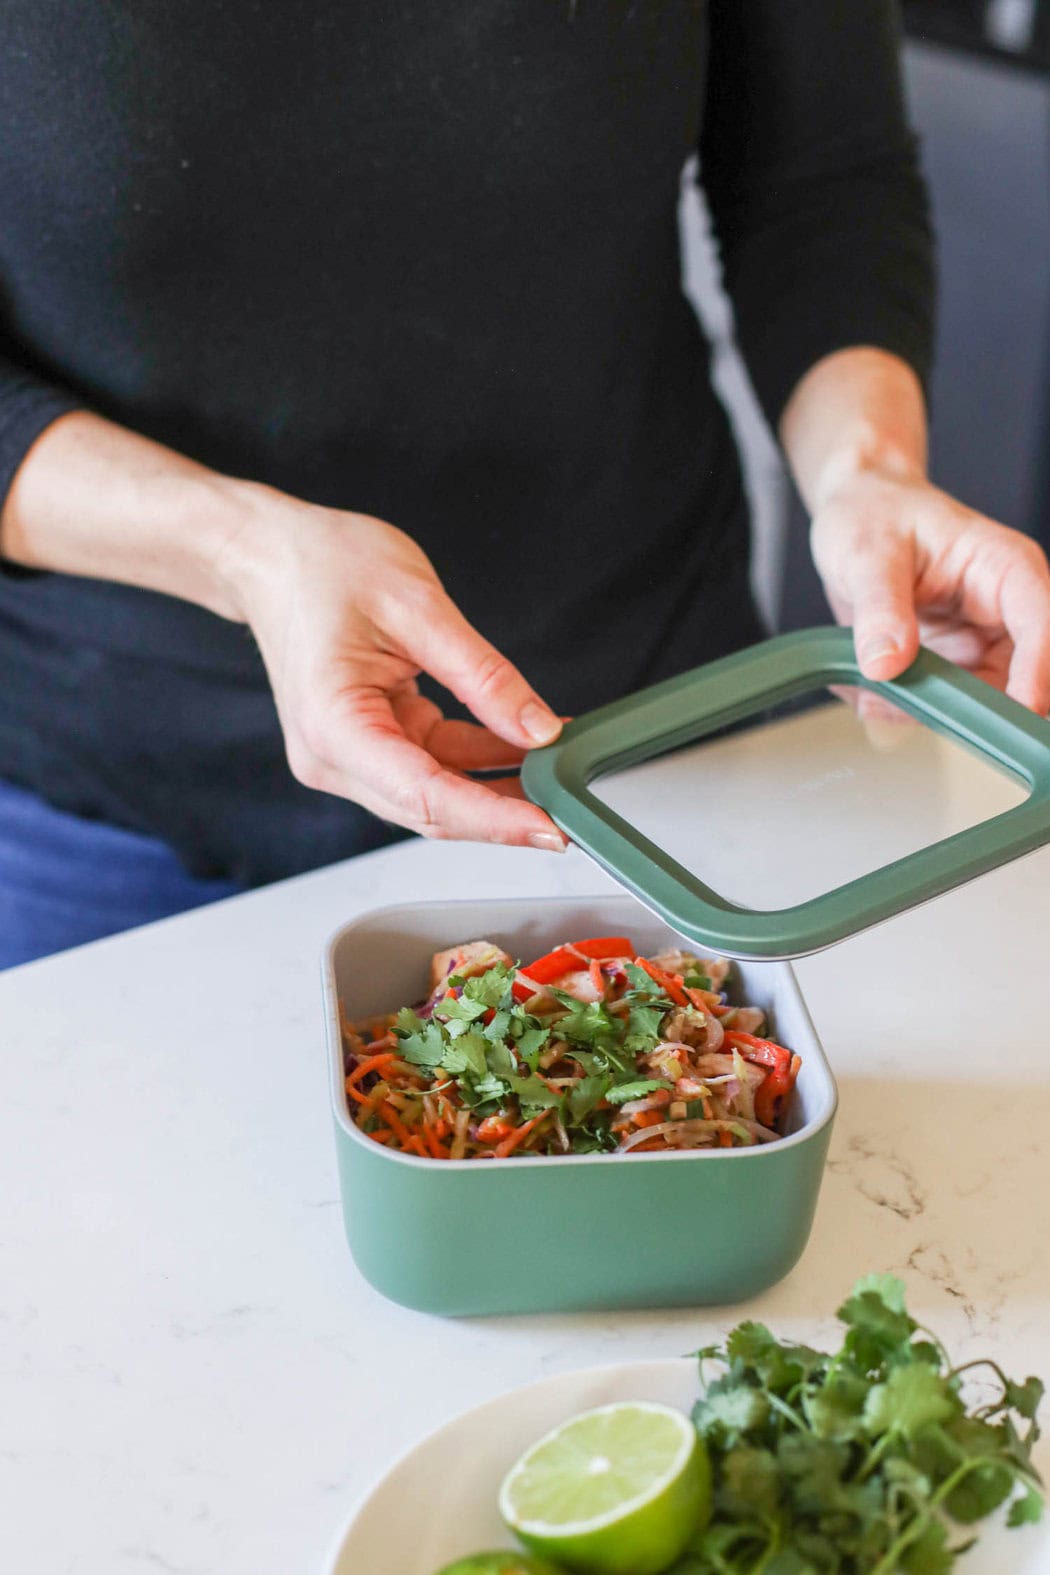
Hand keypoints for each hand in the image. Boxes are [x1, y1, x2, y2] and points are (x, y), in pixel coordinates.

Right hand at [224, 499, 567, 846]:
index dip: (494, 820)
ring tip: (559, 771)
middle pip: (432, 810)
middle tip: (573, 813)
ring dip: (497, 788)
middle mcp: (333, 758)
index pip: (426, 796)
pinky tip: (526, 748)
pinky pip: (432, 767)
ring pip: (437, 795)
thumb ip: (484, 675)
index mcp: (334, 727)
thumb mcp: (418, 606)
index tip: (550, 830)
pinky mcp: (366, 744)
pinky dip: (479, 761)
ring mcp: (347, 757)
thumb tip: (540, 728)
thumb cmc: (321, 566)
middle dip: (504, 814)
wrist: (270, 554)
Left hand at [810, 466, 1049, 715]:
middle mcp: (1004, 612)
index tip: (1019, 709)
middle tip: (921, 714)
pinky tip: (868, 692)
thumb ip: (880, 609)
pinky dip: (905, 709)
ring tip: (876, 697)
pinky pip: (940, 706)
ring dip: (932, 713)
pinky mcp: (951, 667)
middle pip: (1024, 678)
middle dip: (977, 709)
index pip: (1042, 625)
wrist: (857, 511)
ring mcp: (979, 644)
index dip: (1038, 672)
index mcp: (1006, 569)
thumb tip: (886, 665)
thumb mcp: (868, 554)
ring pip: (979, 703)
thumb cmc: (874, 513)